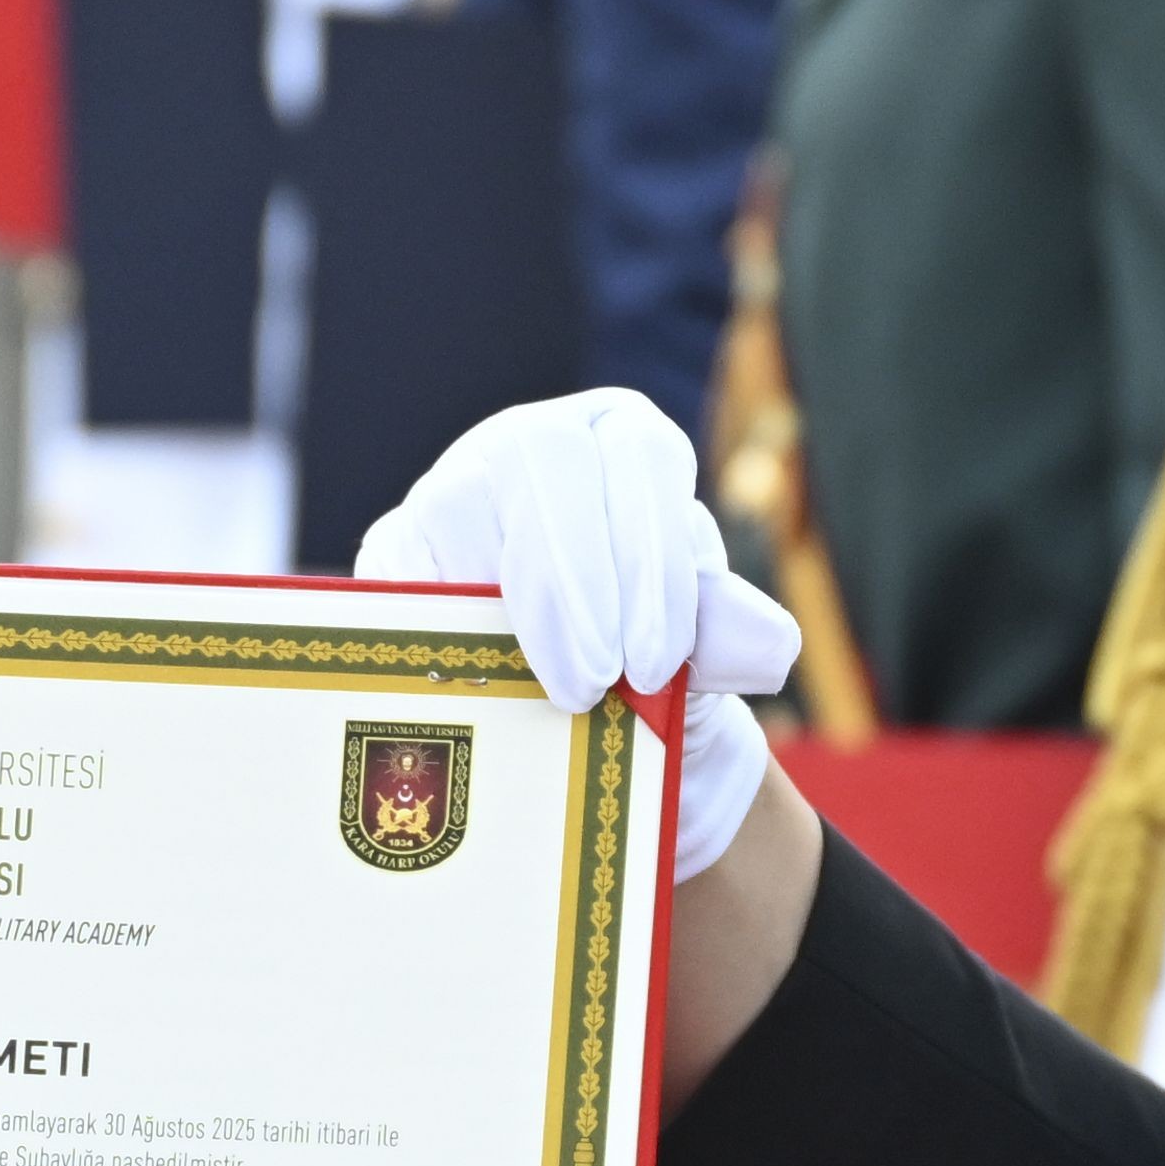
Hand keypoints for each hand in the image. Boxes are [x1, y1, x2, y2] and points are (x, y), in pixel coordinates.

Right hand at [359, 389, 791, 889]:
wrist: (589, 724)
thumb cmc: (652, 667)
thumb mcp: (701, 655)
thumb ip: (724, 638)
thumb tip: (768, 645)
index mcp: (625, 441)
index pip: (639, 460)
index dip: (649, 558)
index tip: (657, 663)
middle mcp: (536, 444)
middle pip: (542, 463)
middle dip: (574, 578)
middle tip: (596, 683)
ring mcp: (457, 490)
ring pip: (458, 510)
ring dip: (504, 609)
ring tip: (549, 696)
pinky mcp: (396, 548)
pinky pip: (397, 575)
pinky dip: (432, 628)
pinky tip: (470, 685)